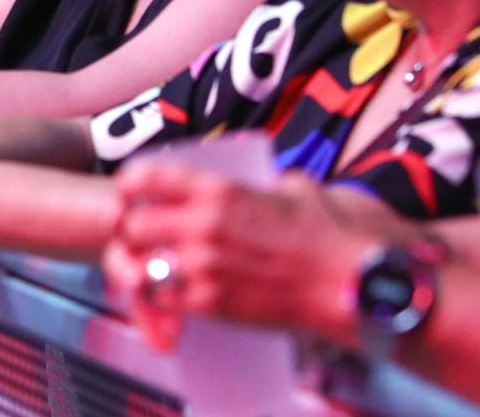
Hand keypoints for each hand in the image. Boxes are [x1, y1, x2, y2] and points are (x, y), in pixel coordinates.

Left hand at [101, 163, 364, 352]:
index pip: (145, 177)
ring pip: (140, 265)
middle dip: (131, 230)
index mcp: (219, 190)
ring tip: (151, 268)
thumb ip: (267, 183)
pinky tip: (172, 295)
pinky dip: (160, 298)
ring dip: (141, 266)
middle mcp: (203, 224)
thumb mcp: (295, 189)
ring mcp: (204, 266)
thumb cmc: (327, 236)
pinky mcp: (211, 303)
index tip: (131, 192)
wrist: (348, 284)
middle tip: (140, 236)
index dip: (131, 184)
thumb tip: (266, 181)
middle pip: (132, 224)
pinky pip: (162, 299)